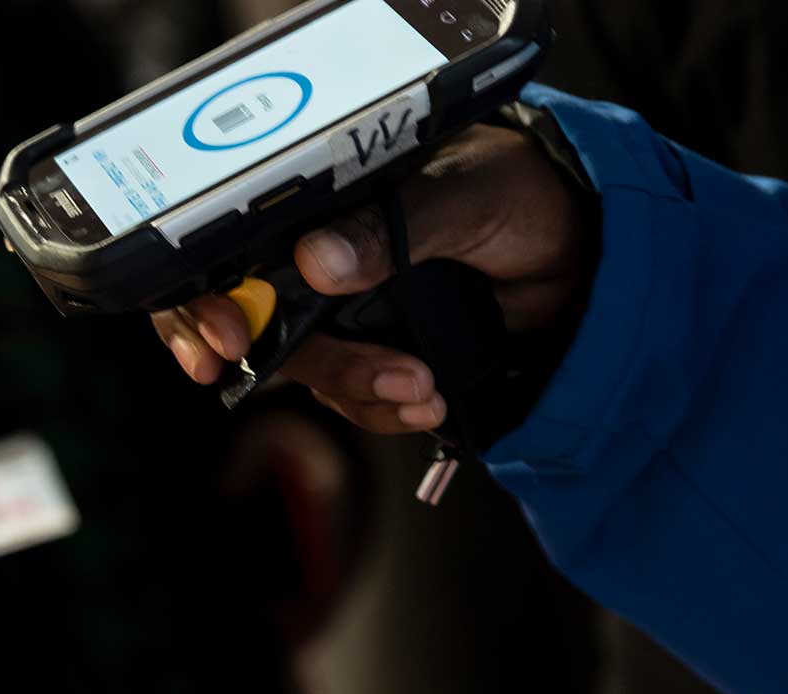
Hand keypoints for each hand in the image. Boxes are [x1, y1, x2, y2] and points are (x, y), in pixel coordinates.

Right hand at [152, 123, 590, 432]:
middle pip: (253, 323)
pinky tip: (425, 405)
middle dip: (302, 363)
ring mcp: (340, 310)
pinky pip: (351, 396)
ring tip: (422, 391)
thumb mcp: (464, 193)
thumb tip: (316, 261)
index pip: (222, 249)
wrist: (586, 252)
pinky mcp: (376, 352)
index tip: (229, 341)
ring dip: (358, 390)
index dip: (202, 299)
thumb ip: (392, 225)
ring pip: (308, 370)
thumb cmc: (520, 190)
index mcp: (314, 201)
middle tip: (364, 379)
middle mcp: (311, 256)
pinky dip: (382, 408)